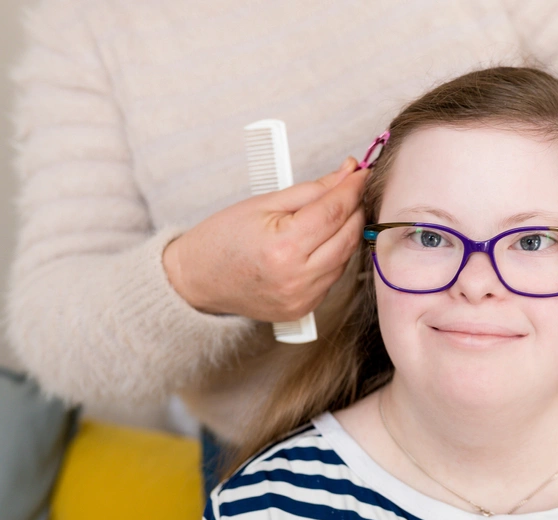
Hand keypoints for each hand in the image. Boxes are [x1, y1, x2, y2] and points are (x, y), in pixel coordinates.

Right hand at [163, 157, 367, 320]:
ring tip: (333, 214)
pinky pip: (333, 277)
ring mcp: (302, 298)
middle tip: (350, 190)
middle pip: (348, 236)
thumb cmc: (224, 238)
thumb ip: (311, 190)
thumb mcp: (264, 203)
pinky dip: (334, 256)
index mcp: (283, 247)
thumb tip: (347, 174)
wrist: (197, 280)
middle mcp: (297, 278)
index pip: (334, 212)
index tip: (360, 173)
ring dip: (346, 233)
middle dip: (355, 209)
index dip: (352, 189)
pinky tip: (320, 243)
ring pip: (345, 258)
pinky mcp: (304, 309)